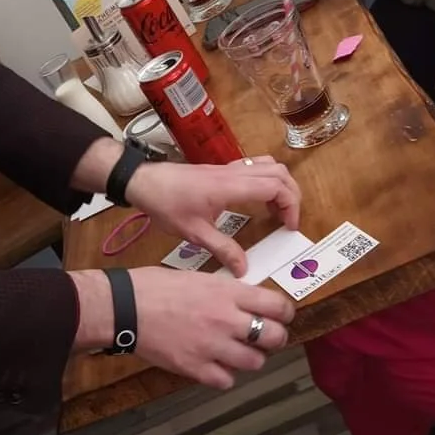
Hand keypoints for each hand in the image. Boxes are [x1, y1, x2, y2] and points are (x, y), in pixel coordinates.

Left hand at [126, 157, 300, 276]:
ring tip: (276, 210)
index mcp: (231, 186)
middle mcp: (234, 173)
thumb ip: (222, 249)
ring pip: (268, 165)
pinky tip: (258, 200)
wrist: (143, 181)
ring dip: (280, 185)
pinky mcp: (221, 169)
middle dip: (291, 195)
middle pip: (279, 173)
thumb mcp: (194, 232)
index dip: (290, 205)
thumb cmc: (166, 203)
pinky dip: (266, 179)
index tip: (289, 226)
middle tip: (287, 220)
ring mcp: (228, 168)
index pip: (275, 187)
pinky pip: (254, 166)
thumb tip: (244, 269)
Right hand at [133, 267, 292, 389]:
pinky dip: (224, 375)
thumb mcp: (197, 277)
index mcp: (227, 292)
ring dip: (249, 358)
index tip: (280, 316)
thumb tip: (245, 302)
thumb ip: (225, 292)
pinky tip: (214, 365)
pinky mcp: (195, 368)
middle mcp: (226, 320)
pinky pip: (226, 380)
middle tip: (264, 337)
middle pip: (275, 337)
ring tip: (237, 352)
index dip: (284, 313)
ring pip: (255, 362)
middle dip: (274, 338)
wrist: (123, 307)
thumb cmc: (154, 286)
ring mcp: (212, 346)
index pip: (277, 306)